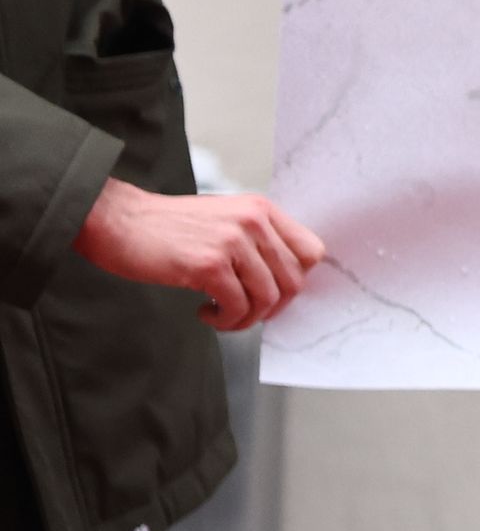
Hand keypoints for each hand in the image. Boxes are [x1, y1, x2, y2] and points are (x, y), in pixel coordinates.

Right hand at [74, 178, 325, 331]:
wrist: (118, 220)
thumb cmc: (168, 227)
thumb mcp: (225, 219)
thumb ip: (257, 241)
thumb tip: (284, 282)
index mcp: (262, 210)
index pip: (311, 252)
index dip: (294, 281)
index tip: (270, 294)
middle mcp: (254, 221)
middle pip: (293, 281)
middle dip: (271, 308)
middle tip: (243, 312)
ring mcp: (233, 241)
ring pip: (267, 299)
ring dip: (245, 318)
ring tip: (221, 315)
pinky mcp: (208, 265)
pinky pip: (237, 307)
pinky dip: (225, 320)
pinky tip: (205, 312)